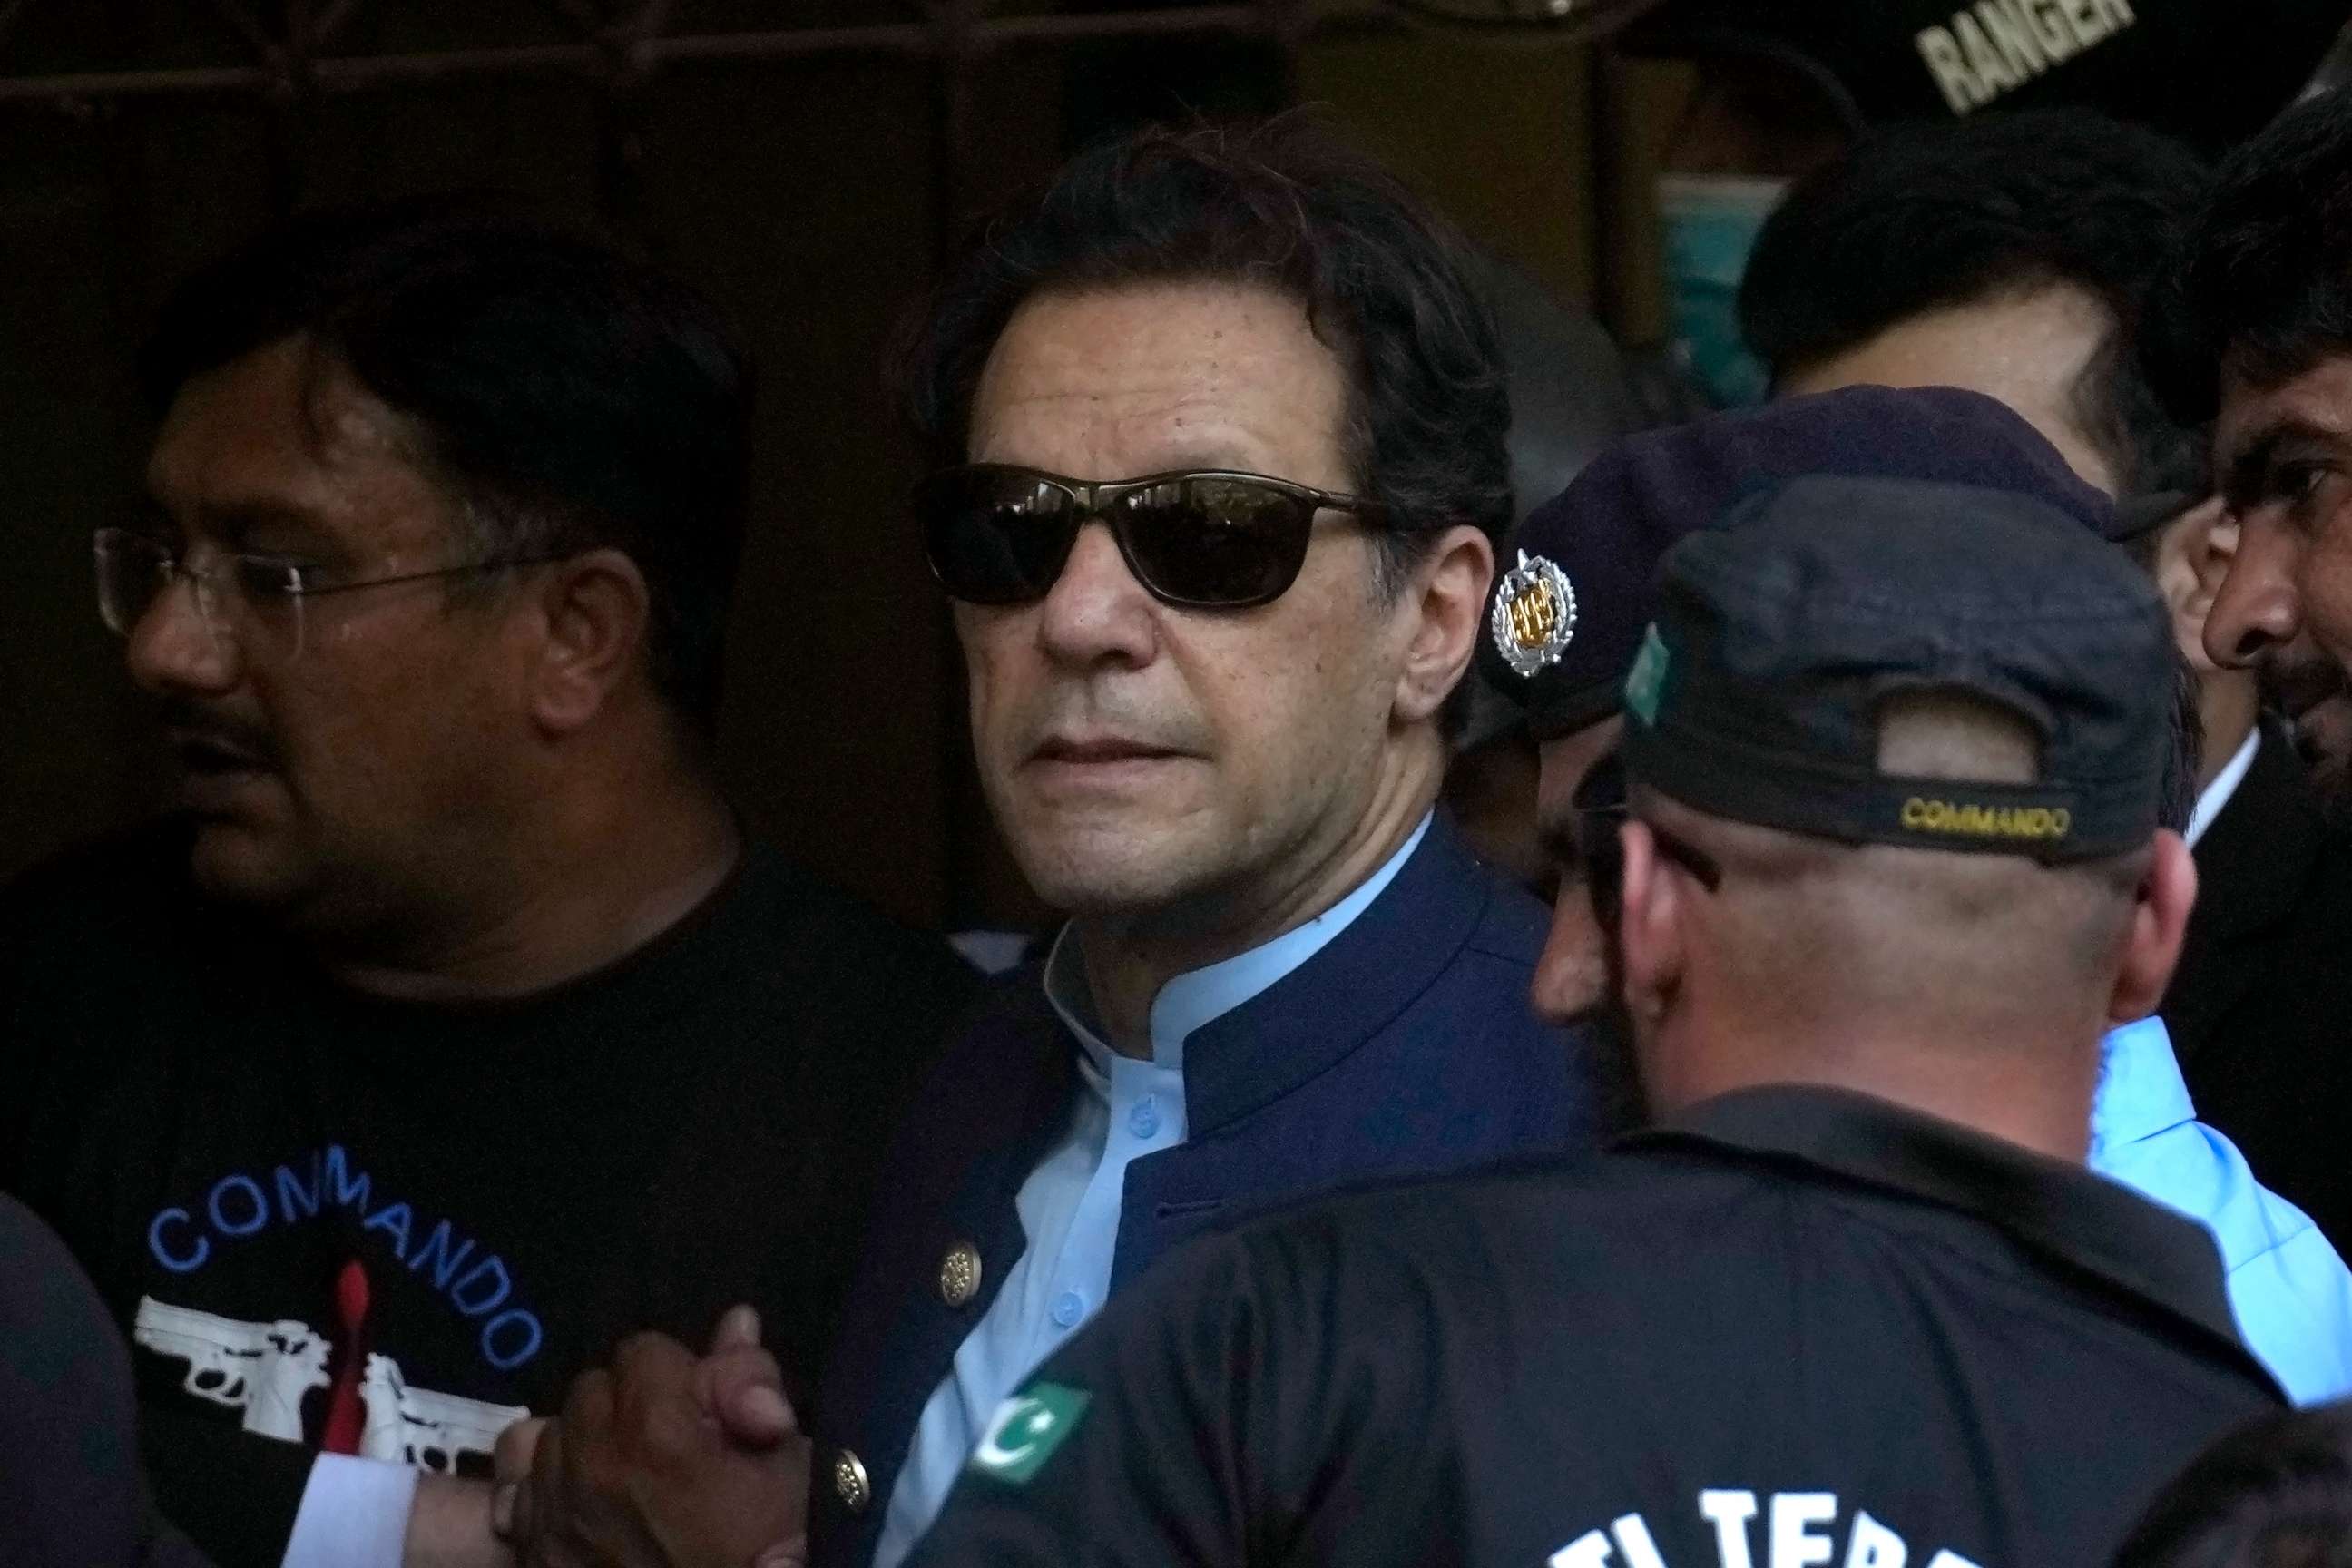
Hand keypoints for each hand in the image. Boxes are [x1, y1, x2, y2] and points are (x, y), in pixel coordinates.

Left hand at [497, 1306, 807, 1567]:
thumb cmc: (770, 1551)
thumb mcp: (790, 1466)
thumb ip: (752, 1386)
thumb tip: (734, 1322)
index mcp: (654, 1430)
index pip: (644, 1350)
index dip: (684, 1377)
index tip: (707, 1417)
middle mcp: (587, 1463)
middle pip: (593, 1387)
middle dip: (633, 1407)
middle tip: (673, 1451)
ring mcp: (550, 1513)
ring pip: (549, 1434)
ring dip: (586, 1446)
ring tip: (628, 1482)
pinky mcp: (530, 1553)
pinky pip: (512, 1489)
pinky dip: (538, 1489)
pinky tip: (576, 1507)